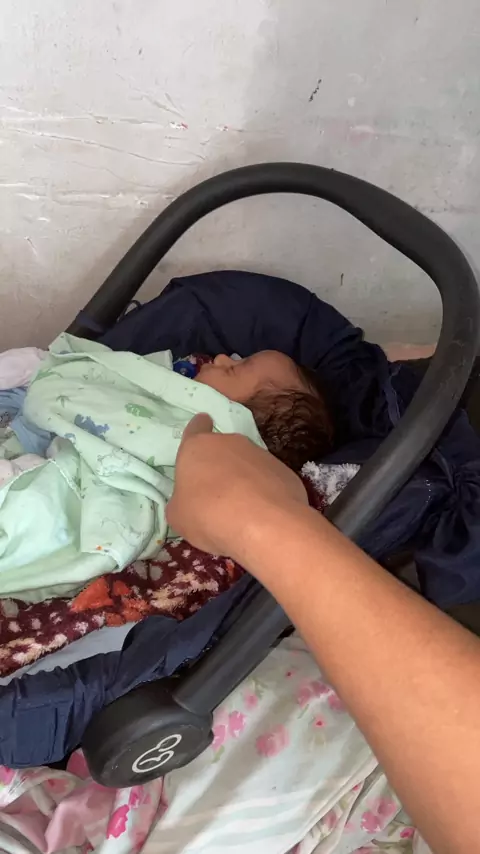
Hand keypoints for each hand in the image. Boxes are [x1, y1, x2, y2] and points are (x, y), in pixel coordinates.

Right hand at [166, 414, 307, 558]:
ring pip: (247, 464)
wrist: (264, 524)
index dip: (197, 430)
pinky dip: (264, 492)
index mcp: (198, 447)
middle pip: (223, 448)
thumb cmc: (208, 515)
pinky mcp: (284, 471)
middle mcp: (231, 442)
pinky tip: (262, 513)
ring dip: (243, 479)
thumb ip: (181, 501)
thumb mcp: (178, 516)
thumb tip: (188, 501)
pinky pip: (268, 479)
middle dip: (220, 465)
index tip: (201, 431)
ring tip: (241, 508)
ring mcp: (261, 454)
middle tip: (216, 492)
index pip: (196, 427)